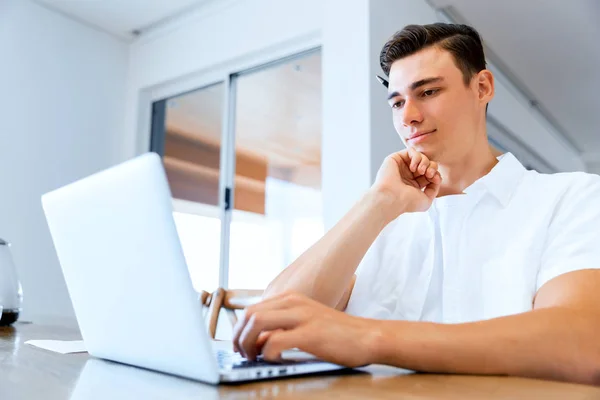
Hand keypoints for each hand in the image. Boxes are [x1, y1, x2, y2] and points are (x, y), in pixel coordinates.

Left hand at [232, 292, 377, 366]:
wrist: (368, 336)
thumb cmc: (337, 334)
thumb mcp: (305, 322)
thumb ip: (282, 327)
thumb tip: (256, 342)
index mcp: (291, 299)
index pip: (252, 309)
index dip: (240, 329)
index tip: (239, 345)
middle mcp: (294, 303)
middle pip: (250, 314)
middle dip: (239, 336)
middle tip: (242, 354)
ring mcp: (302, 317)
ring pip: (257, 323)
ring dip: (248, 343)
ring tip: (253, 358)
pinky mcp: (310, 334)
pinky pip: (275, 341)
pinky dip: (266, 353)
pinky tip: (272, 360)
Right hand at [371, 147, 441, 215]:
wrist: (393, 199)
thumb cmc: (407, 202)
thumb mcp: (427, 200)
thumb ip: (434, 188)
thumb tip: (436, 177)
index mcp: (414, 184)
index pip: (430, 174)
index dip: (435, 174)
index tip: (434, 179)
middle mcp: (407, 175)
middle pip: (427, 163)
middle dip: (432, 167)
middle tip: (429, 174)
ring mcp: (401, 167)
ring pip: (420, 156)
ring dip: (425, 162)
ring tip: (421, 171)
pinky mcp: (395, 159)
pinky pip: (411, 151)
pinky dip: (416, 157)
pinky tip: (413, 168)